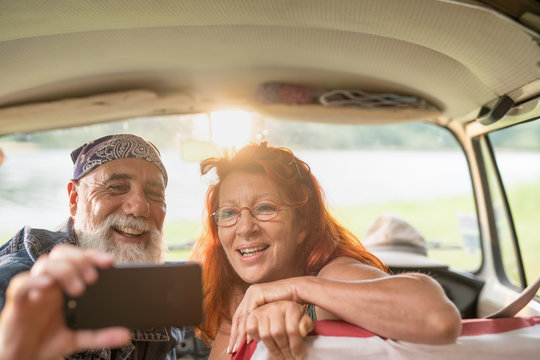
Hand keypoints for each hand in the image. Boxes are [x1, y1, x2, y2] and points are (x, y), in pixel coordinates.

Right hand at [0, 245, 130, 359]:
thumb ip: (101, 335)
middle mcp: (51, 283)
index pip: (79, 258)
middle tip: (93, 278)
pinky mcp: (18, 303)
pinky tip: (48, 285)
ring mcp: (34, 291)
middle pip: (62, 253)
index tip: (110, 261)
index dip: (94, 255)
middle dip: (80, 259)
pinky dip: (34, 280)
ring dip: (64, 270)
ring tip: (78, 289)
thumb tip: (126, 335)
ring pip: (45, 264)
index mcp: (66, 285)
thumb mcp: (79, 338)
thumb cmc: (48, 340)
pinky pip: (21, 284)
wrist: (23, 358)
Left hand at [228, 280, 302, 354]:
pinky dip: (247, 326)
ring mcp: (252, 292)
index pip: (240, 318)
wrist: (297, 291)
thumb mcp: (270, 317)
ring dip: (239, 333)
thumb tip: (249, 339)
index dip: (236, 333)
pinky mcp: (257, 292)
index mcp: (251, 299)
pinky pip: (248, 312)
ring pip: (241, 316)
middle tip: (232, 350)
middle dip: (234, 335)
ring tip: (238, 347)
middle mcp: (250, 294)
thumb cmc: (287, 305)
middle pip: (238, 318)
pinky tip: (248, 338)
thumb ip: (261, 323)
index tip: (233, 347)